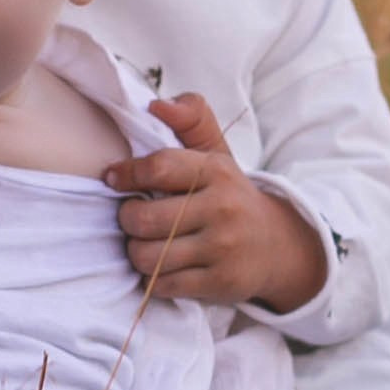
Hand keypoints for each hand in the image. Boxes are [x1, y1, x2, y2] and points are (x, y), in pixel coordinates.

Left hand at [104, 93, 328, 311]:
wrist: (276, 246)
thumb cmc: (230, 196)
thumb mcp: (216, 154)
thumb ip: (191, 120)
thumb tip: (157, 105)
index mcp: (216, 171)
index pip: (158, 168)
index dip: (126, 174)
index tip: (113, 179)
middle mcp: (222, 209)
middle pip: (144, 219)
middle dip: (126, 219)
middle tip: (132, 217)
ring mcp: (222, 248)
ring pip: (148, 257)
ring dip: (135, 252)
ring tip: (144, 243)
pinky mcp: (220, 282)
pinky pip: (163, 285)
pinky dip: (154, 278)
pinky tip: (162, 266)